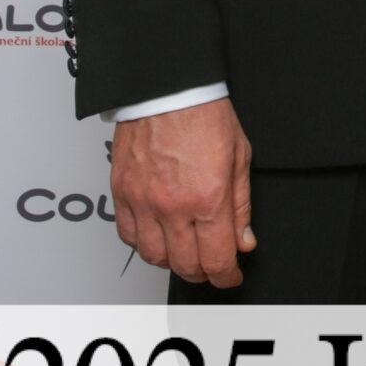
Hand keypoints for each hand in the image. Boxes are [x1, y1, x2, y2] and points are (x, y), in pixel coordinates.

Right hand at [112, 98, 254, 286]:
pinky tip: (158, 234)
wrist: (167, 88)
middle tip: (212, 265)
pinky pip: (128, 235)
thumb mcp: (239, 158)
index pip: (216, 260)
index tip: (231, 276)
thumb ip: (241, 206)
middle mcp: (173, 205)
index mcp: (208, 197)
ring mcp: (143, 201)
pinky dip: (144, 243)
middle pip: (186, 265)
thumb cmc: (204, 114)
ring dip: (173, 261)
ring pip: (154, 257)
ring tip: (186, 250)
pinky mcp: (122, 193)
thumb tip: (243, 241)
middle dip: (204, 272)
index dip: (227, 276)